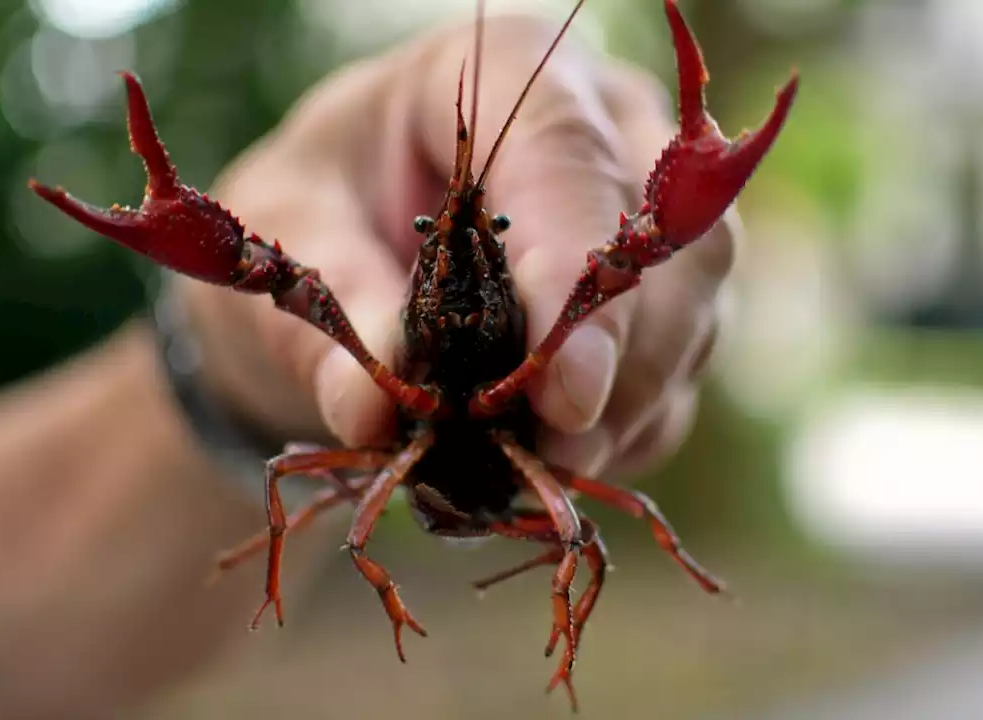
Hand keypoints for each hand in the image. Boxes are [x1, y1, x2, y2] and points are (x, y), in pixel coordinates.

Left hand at [185, 13, 736, 480]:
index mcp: (500, 73)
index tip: (566, 396)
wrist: (340, 237)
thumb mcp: (290, 234)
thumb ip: (334, 308)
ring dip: (628, 410)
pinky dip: (627, 430)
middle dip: (620, 366)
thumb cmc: (316, 205)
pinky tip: (556, 459)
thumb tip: (372, 410)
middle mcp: (602, 125)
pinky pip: (677, 368)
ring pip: (692, 312)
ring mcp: (640, 211)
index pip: (568, 159)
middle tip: (549, 459)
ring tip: (537, 469)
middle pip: (666, 244)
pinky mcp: (656, 290)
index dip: (575, 278)